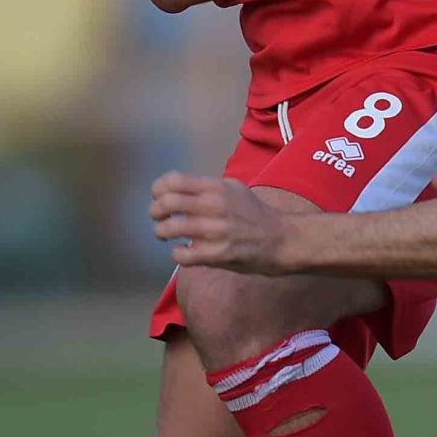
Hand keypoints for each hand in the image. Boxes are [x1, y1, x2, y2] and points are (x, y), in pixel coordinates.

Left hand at [149, 172, 288, 272]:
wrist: (281, 239)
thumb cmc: (255, 213)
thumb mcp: (234, 188)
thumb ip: (207, 187)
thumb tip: (179, 189)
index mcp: (216, 188)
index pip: (173, 180)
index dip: (158, 188)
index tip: (158, 196)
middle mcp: (213, 206)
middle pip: (167, 203)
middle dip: (155, 211)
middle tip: (157, 217)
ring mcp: (214, 231)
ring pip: (169, 229)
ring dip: (161, 232)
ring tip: (164, 234)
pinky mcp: (217, 254)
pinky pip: (182, 255)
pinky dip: (176, 254)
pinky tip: (182, 252)